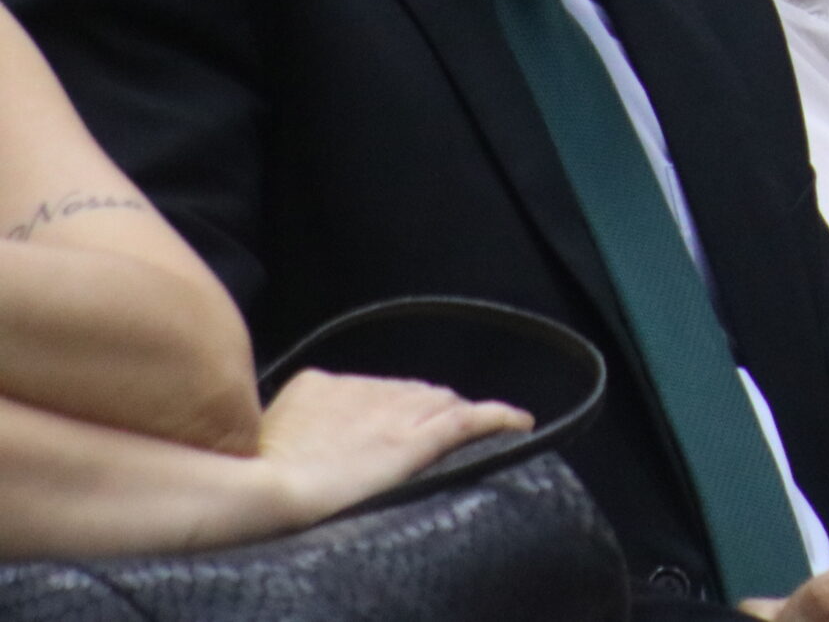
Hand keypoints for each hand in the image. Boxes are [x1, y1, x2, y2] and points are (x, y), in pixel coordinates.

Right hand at [255, 367, 530, 527]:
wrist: (262, 498)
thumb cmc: (252, 483)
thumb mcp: (265, 445)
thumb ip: (295, 435)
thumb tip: (307, 445)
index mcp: (319, 386)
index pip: (372, 391)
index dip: (391, 410)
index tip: (393, 427)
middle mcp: (361, 389)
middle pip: (411, 394)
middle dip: (426, 413)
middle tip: (433, 441)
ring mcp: (391, 413)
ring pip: (442, 404)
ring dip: (455, 419)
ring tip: (475, 437)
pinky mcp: (414, 440)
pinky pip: (469, 420)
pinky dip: (498, 419)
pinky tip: (520, 424)